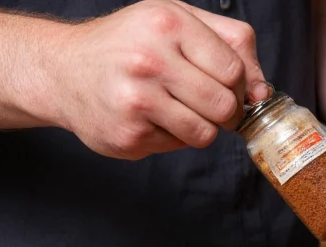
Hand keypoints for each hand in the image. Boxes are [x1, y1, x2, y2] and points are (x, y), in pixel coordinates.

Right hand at [51, 0, 266, 158]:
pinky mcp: (128, 135)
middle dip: (224, 111)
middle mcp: (149, 60)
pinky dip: (172, 137)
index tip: (224, 86)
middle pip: (225, 106)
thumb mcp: (177, 20)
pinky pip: (177, 147)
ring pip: (206, 134)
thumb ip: (230, 44)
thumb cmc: (130, 44)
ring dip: (200, 127)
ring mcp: (136, 100)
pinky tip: (149, 118)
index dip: (238, 84)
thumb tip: (263, 91)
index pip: (234, 69)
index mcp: (167, 23)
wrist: (63, 70)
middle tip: (205, 104)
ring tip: (175, 108)